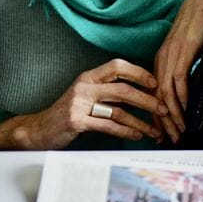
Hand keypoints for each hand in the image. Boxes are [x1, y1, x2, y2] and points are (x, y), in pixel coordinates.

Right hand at [0, 59, 167, 149]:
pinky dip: (126, 132)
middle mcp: (84, 86)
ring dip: (141, 122)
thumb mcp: (85, 95)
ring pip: (118, 111)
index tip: (154, 83)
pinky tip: (136, 135)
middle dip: (147, 100)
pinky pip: (108, 126)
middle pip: (123, 89)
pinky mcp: (76, 121)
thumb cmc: (67, 113)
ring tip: (155, 130)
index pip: (117, 66)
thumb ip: (106, 91)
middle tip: (163, 109)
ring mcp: (79, 103)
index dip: (138, 72)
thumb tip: (139, 94)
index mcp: (88, 76)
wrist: (39, 129)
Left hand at [152, 0, 202, 141]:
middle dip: (162, 122)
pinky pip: (178, 81)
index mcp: (161, 58)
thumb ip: (186, 67)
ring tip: (178, 133)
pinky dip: (180, 100)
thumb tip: (191, 87)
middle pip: (155, 98)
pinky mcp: (183, 51)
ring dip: (172, 116)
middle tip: (169, 140)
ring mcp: (171, 55)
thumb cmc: (201, 23)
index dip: (157, 115)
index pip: (154, 94)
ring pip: (165, 94)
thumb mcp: (189, 49)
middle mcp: (162, 58)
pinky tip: (185, 113)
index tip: (163, 132)